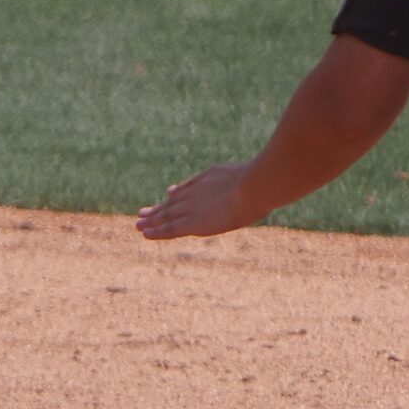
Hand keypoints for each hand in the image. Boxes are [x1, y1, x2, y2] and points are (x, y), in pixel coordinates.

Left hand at [136, 160, 264, 239]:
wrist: (254, 186)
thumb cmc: (261, 181)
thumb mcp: (255, 174)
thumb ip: (253, 176)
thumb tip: (270, 177)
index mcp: (208, 179)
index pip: (189, 188)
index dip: (177, 193)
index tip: (168, 194)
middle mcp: (196, 192)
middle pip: (173, 202)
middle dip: (159, 208)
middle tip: (144, 212)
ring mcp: (192, 207)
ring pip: (166, 215)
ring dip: (152, 220)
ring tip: (138, 223)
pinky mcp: (192, 223)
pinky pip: (169, 229)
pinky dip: (156, 231)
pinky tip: (145, 234)